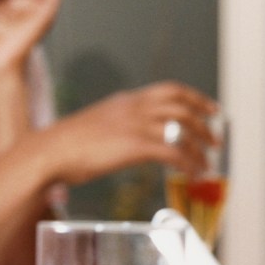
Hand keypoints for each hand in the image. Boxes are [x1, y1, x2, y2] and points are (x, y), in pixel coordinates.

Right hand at [31, 81, 217, 184]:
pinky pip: (173, 153)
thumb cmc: (67, 146)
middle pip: (182, 107)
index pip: (170, 90)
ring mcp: (134, 125)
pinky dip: (188, 164)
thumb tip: (135, 139)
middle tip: (216, 140)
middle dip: (205, 124)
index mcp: (126, 100)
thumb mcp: (99, 124)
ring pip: (181, 130)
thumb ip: (121, 125)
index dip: (196, 98)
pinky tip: (192, 174)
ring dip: (199, 148)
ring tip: (207, 163)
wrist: (47, 153)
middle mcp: (134, 108)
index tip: (212, 109)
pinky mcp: (134, 146)